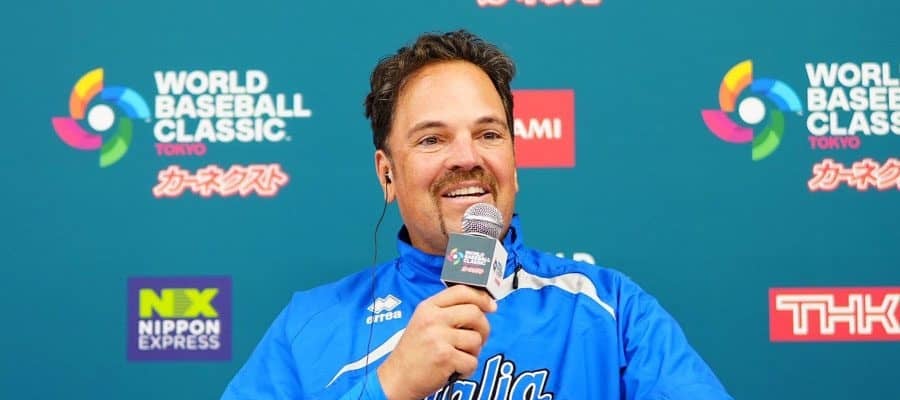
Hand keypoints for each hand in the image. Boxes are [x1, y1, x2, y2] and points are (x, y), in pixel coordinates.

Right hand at [377, 285, 496, 399]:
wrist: (397, 378)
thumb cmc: (414, 352)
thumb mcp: (423, 322)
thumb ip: (447, 312)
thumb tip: (482, 306)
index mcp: (428, 307)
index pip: (461, 291)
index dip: (481, 297)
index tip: (491, 306)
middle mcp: (432, 319)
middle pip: (475, 313)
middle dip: (484, 328)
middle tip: (479, 340)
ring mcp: (438, 337)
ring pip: (476, 339)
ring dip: (473, 352)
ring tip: (458, 357)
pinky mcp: (445, 357)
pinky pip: (472, 361)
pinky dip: (468, 369)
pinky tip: (455, 370)